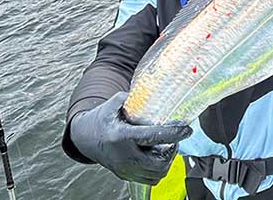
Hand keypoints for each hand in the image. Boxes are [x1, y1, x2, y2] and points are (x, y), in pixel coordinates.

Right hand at [70, 92, 191, 184]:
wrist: (85, 138)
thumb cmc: (103, 119)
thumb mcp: (114, 104)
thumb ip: (131, 97)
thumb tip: (150, 92)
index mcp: (121, 136)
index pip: (153, 136)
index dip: (173, 133)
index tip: (186, 129)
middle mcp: (123, 157)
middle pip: (159, 162)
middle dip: (172, 150)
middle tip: (174, 139)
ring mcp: (124, 169)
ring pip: (157, 174)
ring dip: (167, 161)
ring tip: (165, 147)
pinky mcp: (125, 176)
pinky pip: (150, 179)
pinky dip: (159, 169)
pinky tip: (156, 156)